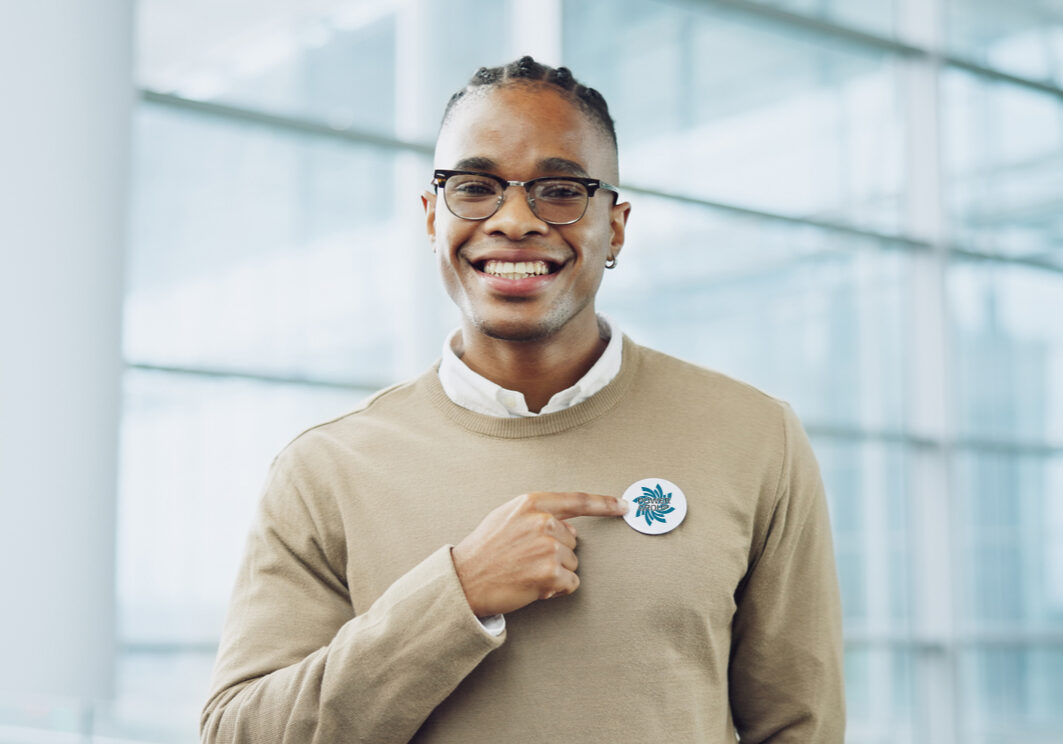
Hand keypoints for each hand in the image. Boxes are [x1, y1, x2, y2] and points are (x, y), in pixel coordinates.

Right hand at [452, 491, 626, 616]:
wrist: (464, 580)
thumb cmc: (485, 550)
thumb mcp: (507, 517)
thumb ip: (539, 515)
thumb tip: (569, 527)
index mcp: (532, 503)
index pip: (577, 500)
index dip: (604, 503)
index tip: (624, 506)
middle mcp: (543, 522)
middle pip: (574, 541)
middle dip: (557, 553)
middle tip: (526, 559)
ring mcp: (548, 547)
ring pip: (573, 564)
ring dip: (555, 573)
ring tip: (526, 572)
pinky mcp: (551, 574)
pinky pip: (571, 584)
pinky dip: (557, 590)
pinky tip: (534, 586)